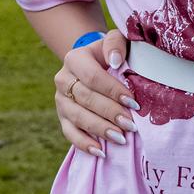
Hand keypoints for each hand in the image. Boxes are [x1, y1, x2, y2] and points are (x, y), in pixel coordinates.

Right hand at [54, 28, 139, 155]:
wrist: (95, 64)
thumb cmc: (112, 54)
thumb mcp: (116, 41)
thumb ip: (116, 44)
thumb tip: (115, 61)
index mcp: (75, 58)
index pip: (93, 77)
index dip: (113, 91)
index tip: (133, 103)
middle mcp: (63, 79)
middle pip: (86, 99)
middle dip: (110, 113)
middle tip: (131, 125)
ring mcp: (60, 100)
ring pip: (77, 117)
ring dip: (100, 129)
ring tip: (121, 138)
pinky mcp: (61, 117)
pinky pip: (69, 133)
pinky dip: (84, 144)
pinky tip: (101, 152)